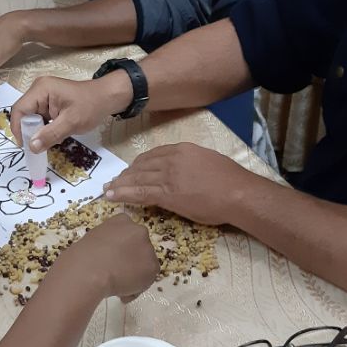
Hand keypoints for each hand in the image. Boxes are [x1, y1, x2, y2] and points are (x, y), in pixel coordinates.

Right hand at [11, 72, 131, 149]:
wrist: (108, 97)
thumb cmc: (91, 106)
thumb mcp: (71, 123)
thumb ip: (50, 135)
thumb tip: (31, 147)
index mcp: (41, 89)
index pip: (19, 110)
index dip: (19, 129)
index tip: (26, 146)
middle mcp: (38, 90)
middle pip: (24, 114)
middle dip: (30, 131)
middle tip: (38, 147)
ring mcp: (43, 96)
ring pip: (31, 117)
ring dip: (38, 131)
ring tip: (48, 141)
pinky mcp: (49, 102)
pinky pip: (40, 117)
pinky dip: (44, 128)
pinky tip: (54, 135)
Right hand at [45, 214, 157, 302]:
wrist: (91, 269)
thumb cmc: (84, 254)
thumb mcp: (95, 239)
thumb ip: (109, 242)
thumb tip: (110, 255)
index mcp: (122, 220)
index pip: (128, 232)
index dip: (123, 247)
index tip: (114, 257)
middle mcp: (139, 230)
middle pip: (140, 247)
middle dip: (132, 259)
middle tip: (118, 272)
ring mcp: (148, 248)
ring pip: (144, 265)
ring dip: (134, 275)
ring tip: (117, 285)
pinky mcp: (153, 267)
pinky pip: (146, 280)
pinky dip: (135, 288)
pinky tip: (121, 292)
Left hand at [105, 143, 248, 226]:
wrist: (238, 193)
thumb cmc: (230, 181)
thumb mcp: (207, 161)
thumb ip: (191, 164)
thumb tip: (183, 172)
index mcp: (182, 149)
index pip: (153, 155)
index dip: (138, 164)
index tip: (130, 170)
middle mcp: (172, 159)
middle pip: (141, 165)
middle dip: (126, 174)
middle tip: (113, 181)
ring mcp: (168, 176)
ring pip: (137, 179)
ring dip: (120, 184)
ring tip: (108, 190)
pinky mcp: (167, 194)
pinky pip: (139, 193)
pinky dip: (123, 194)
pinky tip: (112, 196)